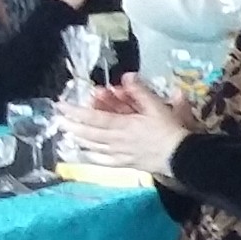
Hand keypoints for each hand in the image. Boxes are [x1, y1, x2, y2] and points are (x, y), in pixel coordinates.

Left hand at [57, 79, 192, 177]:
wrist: (182, 157)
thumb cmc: (172, 130)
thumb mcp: (159, 107)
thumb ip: (141, 92)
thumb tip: (127, 76)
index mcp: (124, 124)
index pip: (95, 117)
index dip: (76, 111)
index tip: (61, 105)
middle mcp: (117, 139)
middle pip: (90, 132)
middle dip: (72, 124)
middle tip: (58, 119)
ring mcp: (120, 153)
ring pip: (94, 145)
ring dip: (79, 138)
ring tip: (68, 132)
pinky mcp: (126, 163)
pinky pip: (105, 160)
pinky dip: (93, 156)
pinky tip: (86, 153)